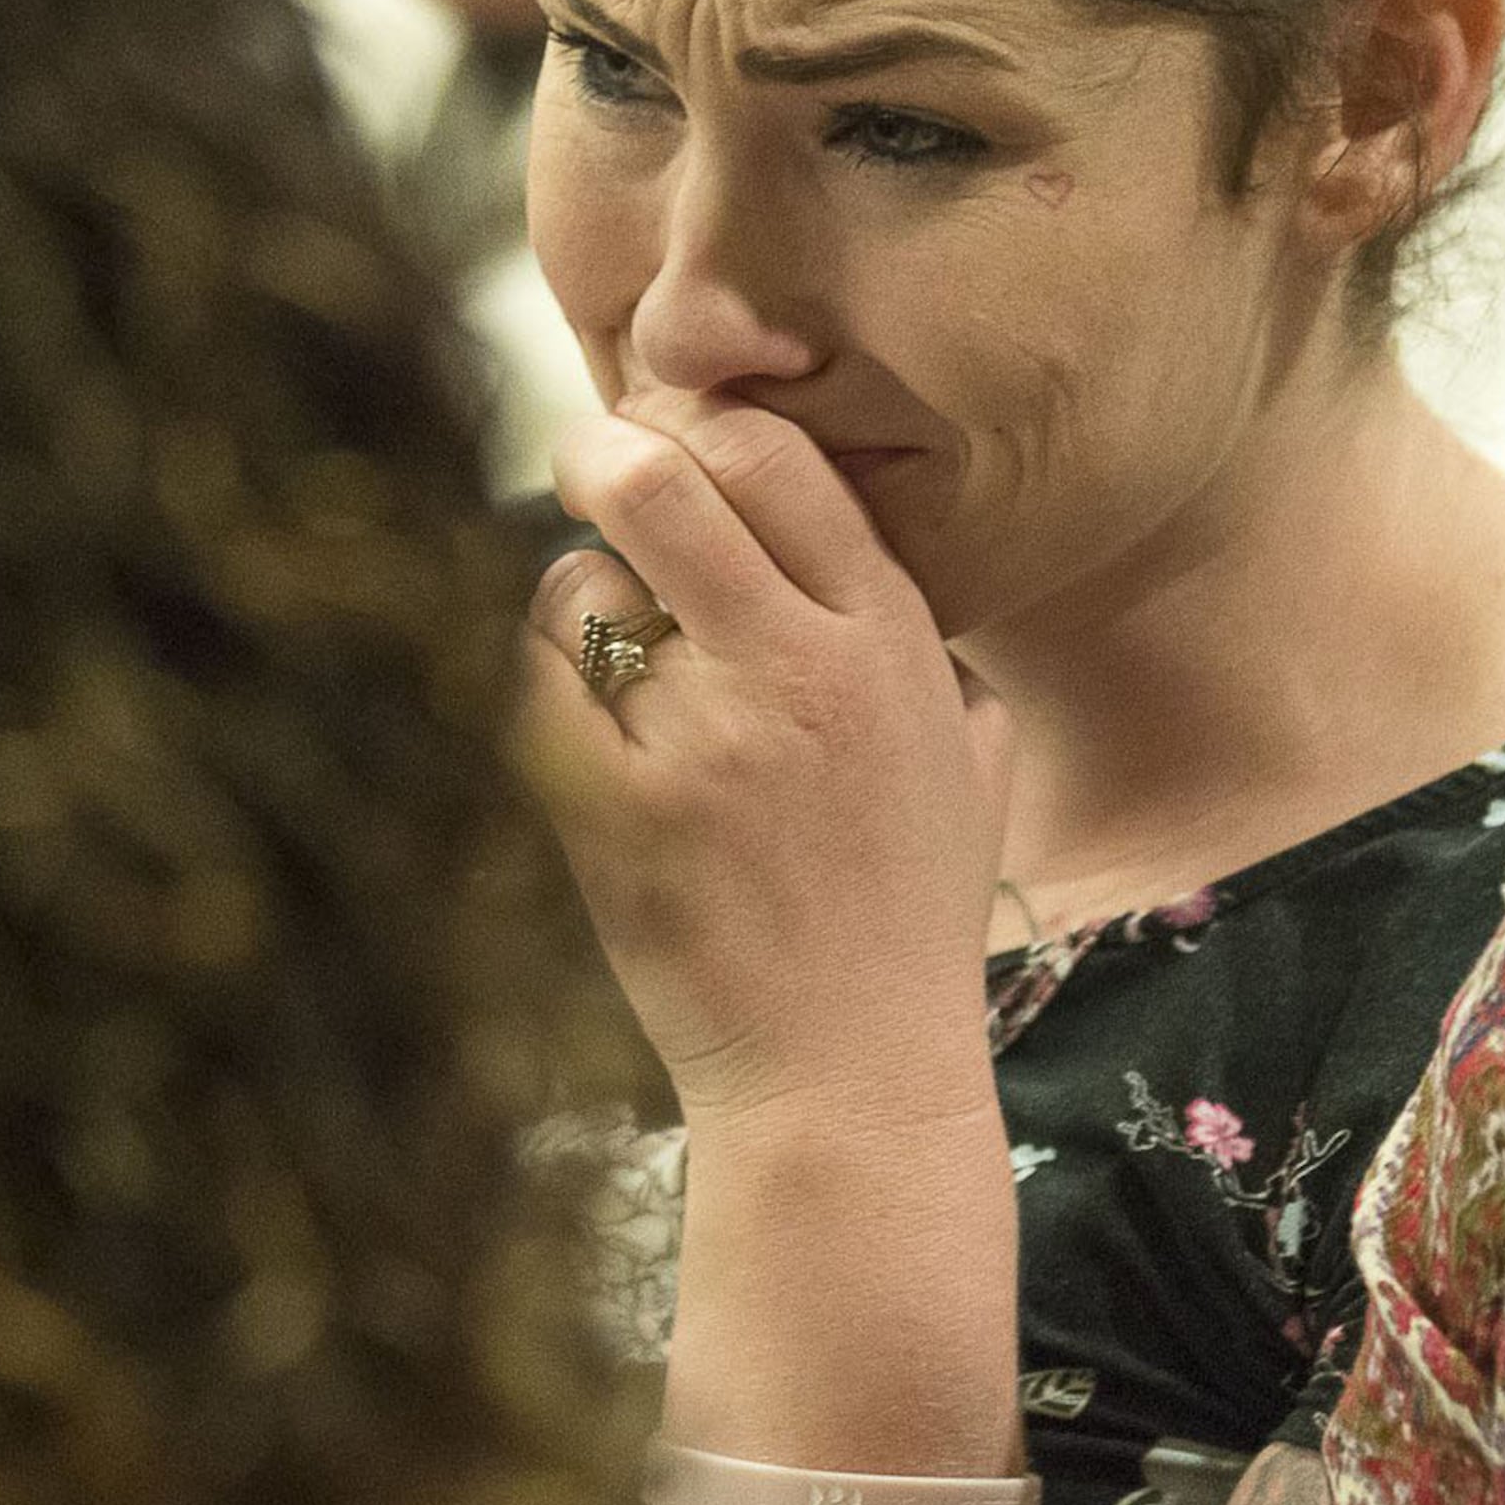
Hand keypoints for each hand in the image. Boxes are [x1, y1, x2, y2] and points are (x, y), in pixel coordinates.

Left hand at [521, 390, 1006, 1129]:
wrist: (847, 1082)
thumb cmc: (903, 922)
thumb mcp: (973, 763)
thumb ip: (934, 644)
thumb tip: (862, 546)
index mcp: (889, 643)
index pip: (778, 459)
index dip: (702, 423)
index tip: (667, 432)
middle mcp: (797, 673)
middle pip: (670, 480)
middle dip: (608, 449)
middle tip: (585, 458)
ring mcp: (699, 744)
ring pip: (583, 583)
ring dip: (579, 595)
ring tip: (608, 656)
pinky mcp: (613, 815)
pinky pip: (532, 685)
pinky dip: (538, 682)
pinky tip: (574, 716)